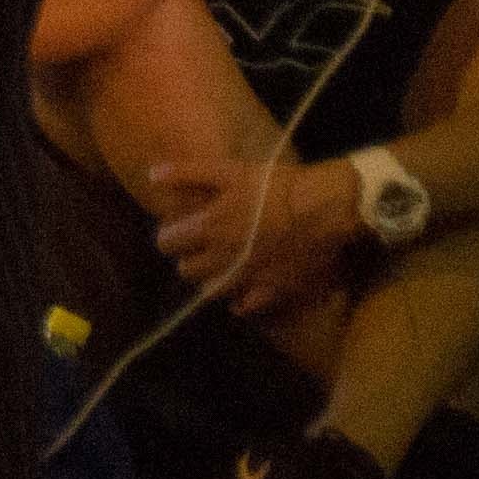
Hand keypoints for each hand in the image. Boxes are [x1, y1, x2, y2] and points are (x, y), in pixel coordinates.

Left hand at [148, 149, 368, 316]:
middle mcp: (223, 258)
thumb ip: (188, 173)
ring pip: (213, 291)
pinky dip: (240, 303)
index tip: (178, 231)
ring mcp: (248, 278)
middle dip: (189, 260)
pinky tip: (242, 295)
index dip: (169, 237)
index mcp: (208, 228)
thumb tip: (152, 174)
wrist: (327, 210)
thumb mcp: (230, 171)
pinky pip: (248, 307)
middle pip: (188, 270)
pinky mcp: (276, 290)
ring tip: (218, 270)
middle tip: (199, 250)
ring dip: (211, 281)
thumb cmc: (277, 187)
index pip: (167, 242)